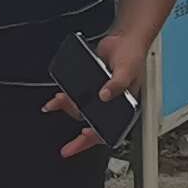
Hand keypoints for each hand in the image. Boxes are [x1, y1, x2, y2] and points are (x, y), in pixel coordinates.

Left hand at [42, 29, 140, 159]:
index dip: (97, 136)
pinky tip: (58, 98)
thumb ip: (117, 85)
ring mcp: (99, 96)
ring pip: (82, 111)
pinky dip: (66, 98)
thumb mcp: (127, 71)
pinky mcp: (90, 85)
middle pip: (94, 125)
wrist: (124, 38)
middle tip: (67, 149)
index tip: (85, 137)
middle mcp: (111, 103)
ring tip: (54, 106)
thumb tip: (105, 95)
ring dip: (68, 110)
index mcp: (124, 106)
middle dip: (79, 139)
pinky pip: (77, 96)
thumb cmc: (133, 55)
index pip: (111, 129)